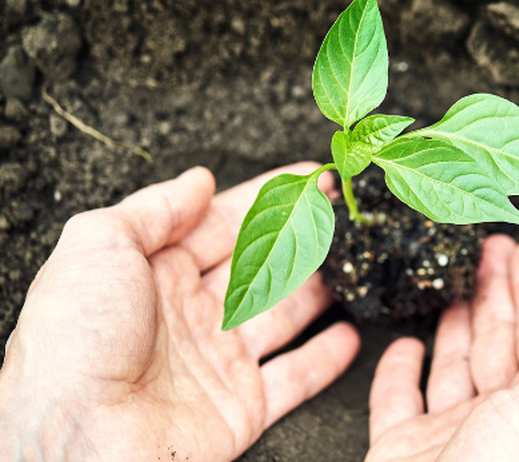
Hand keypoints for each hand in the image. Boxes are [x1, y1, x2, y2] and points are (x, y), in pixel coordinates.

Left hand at [0, 164, 359, 459]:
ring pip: (283, 315)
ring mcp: (218, 361)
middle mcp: (188, 315)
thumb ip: (153, 208)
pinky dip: (325, 359)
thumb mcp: (97, 244)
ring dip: (318, 288)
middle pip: (260, 266)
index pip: (221, 225)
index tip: (308, 177)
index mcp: (152, 273)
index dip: (267, 199)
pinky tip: (349, 336)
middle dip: (300, 236)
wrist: (78, 434)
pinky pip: (294, 379)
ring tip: (352, 260)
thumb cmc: (74, 340)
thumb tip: (198, 181)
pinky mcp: (242, 405)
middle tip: (340, 210)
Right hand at [365, 235, 518, 460]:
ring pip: (454, 365)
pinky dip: (398, 371)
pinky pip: (398, 403)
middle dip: (498, 292)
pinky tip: (403, 344)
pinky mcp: (402, 452)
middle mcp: (503, 421)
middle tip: (489, 247)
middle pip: (501, 342)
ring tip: (454, 278)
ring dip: (455, 320)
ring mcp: (451, 437)